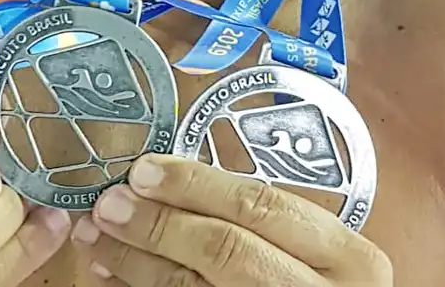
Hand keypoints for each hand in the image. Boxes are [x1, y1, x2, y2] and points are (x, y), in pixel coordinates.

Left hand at [69, 154, 390, 285]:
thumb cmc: (315, 286)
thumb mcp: (318, 257)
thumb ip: (265, 224)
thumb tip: (167, 182)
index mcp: (350, 259)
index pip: (262, 206)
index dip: (195, 184)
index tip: (143, 170)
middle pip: (225, 249)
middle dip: (156, 223)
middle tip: (108, 204)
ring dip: (133, 261)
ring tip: (95, 238)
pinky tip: (111, 277)